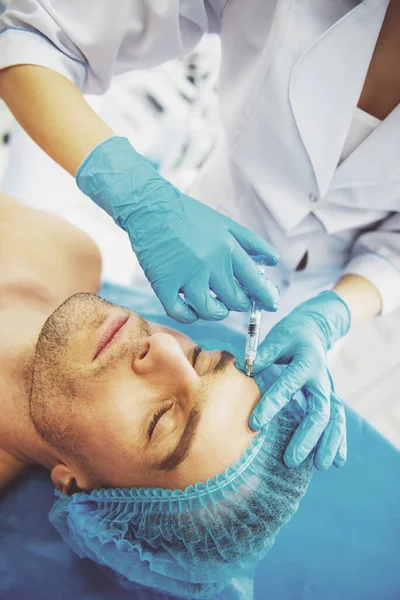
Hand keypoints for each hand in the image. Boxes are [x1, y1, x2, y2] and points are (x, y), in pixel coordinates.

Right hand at [76, 137, 279, 322]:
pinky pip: (181, 313)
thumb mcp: (225, 223)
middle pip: (235, 299)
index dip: (266, 296)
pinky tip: (191, 309)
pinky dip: (189, 316)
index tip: (271, 304)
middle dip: (241, 303)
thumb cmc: (189, 215)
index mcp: (227, 247)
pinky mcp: (164, 284)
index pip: (255, 280)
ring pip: (210, 310)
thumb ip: (250, 243)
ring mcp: (186, 276)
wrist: (150, 206)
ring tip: (216, 306)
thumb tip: (273, 261)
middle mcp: (210, 263)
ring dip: (217, 312)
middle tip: (238, 301)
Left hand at [238, 291, 350, 469]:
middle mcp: (321, 379)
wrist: (315, 330)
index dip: (273, 404)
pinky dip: (340, 442)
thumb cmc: (291, 336)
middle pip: (319, 410)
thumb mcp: (278, 337)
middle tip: (290, 459)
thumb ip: (263, 354)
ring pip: (334, 419)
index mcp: (305, 362)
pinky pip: (338, 422)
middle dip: (306, 436)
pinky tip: (336, 462)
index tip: (255, 423)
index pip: (289, 385)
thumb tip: (244, 368)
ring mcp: (328, 390)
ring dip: (328, 443)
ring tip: (320, 466)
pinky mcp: (331, 399)